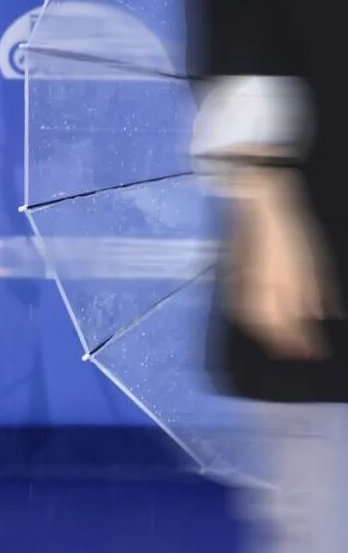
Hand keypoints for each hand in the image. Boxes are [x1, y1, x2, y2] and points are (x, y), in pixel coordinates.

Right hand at [226, 169, 340, 359]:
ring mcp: (239, 281)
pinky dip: (250, 319)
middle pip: (264, 327)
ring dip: (264, 335)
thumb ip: (313, 291)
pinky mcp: (232, 275)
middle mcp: (253, 288)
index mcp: (274, 285)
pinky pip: (238, 306)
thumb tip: (320, 316)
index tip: (314, 353)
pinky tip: (258, 321)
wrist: (257, 199)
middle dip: (281, 344)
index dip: (301, 343)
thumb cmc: (290, 228)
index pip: (284, 326)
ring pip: (248, 319)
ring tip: (279, 344)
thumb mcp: (310, 259)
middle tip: (298, 352)